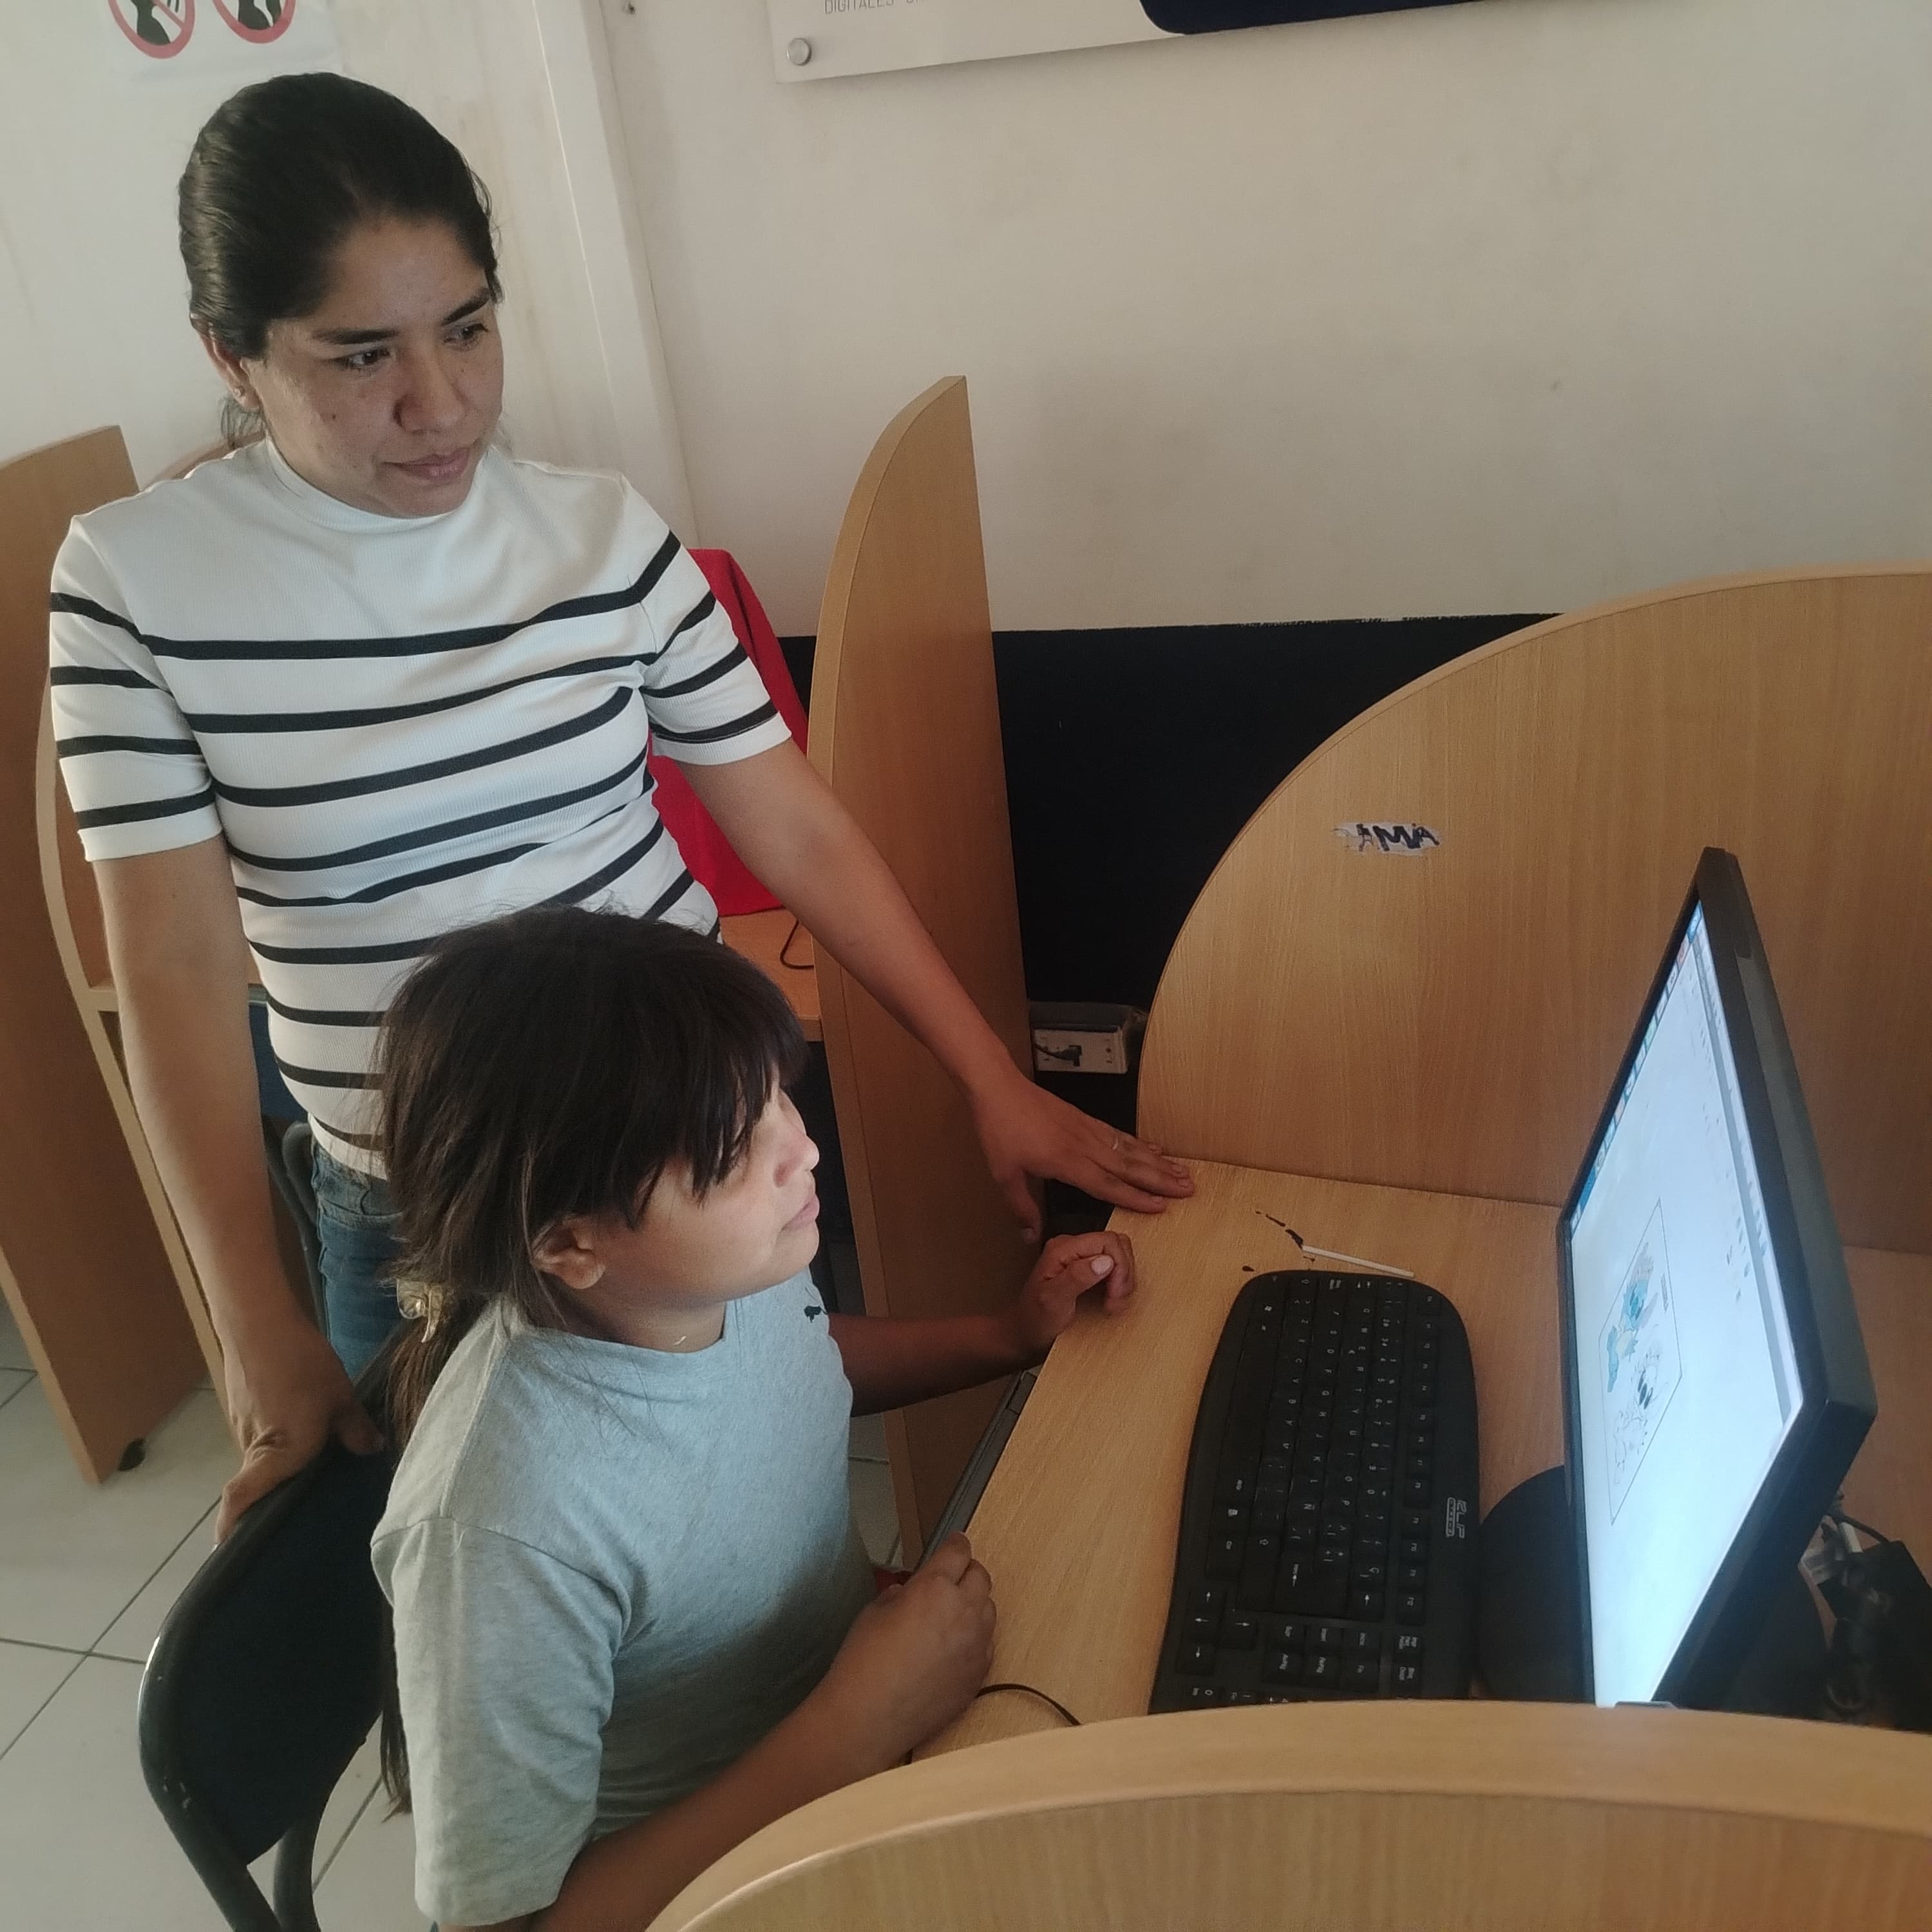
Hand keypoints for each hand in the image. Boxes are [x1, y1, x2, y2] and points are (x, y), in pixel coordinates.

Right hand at [214, 1316, 381, 1539]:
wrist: (259, 1322)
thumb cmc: (300, 1362)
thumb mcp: (339, 1394)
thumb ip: (355, 1428)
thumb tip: (373, 1451)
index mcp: (278, 1452)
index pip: (242, 1499)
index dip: (233, 1526)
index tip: (229, 1550)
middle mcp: (254, 1448)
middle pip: (256, 1487)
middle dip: (269, 1504)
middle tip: (296, 1519)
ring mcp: (244, 1429)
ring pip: (261, 1461)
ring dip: (279, 1469)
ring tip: (311, 1471)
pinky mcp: (243, 1411)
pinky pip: (262, 1438)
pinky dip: (278, 1443)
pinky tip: (301, 1431)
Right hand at [813, 1533, 995, 1771]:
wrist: (870, 1718)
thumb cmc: (864, 1661)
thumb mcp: (875, 1611)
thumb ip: (903, 1593)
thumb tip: (913, 1592)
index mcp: (935, 1587)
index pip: (958, 1551)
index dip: (956, 1544)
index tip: (954, 1543)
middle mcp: (963, 1611)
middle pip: (981, 1576)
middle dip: (967, 1572)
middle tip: (950, 1580)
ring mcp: (976, 1645)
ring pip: (989, 1609)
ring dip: (974, 1605)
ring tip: (950, 1616)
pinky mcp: (979, 1674)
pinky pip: (986, 1643)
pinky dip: (974, 1638)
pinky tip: (952, 1649)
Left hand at [968, 1071, 1192, 1240]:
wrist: (998, 1087)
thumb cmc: (999, 1131)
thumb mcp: (1004, 1175)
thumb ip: (1021, 1207)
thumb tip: (1031, 1238)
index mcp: (1067, 1163)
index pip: (1109, 1185)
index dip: (1136, 1198)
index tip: (1162, 1208)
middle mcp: (1085, 1146)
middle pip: (1129, 1167)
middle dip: (1161, 1180)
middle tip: (1189, 1189)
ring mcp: (1088, 1129)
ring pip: (1129, 1149)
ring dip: (1157, 1162)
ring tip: (1183, 1171)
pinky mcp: (1085, 1118)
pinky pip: (1119, 1134)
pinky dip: (1139, 1143)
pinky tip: (1154, 1148)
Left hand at [1006, 1231, 1136, 1360]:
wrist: (1024, 1334)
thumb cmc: (1034, 1320)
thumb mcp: (1054, 1301)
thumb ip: (1077, 1277)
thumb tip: (1105, 1261)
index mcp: (1063, 1248)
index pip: (1108, 1241)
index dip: (1120, 1267)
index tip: (1115, 1294)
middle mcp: (1072, 1247)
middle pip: (1117, 1245)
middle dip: (1123, 1274)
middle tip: (1115, 1300)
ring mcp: (1079, 1257)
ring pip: (1118, 1255)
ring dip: (1123, 1280)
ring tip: (1113, 1303)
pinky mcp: (1086, 1269)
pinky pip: (1113, 1266)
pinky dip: (1119, 1284)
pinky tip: (1111, 1300)